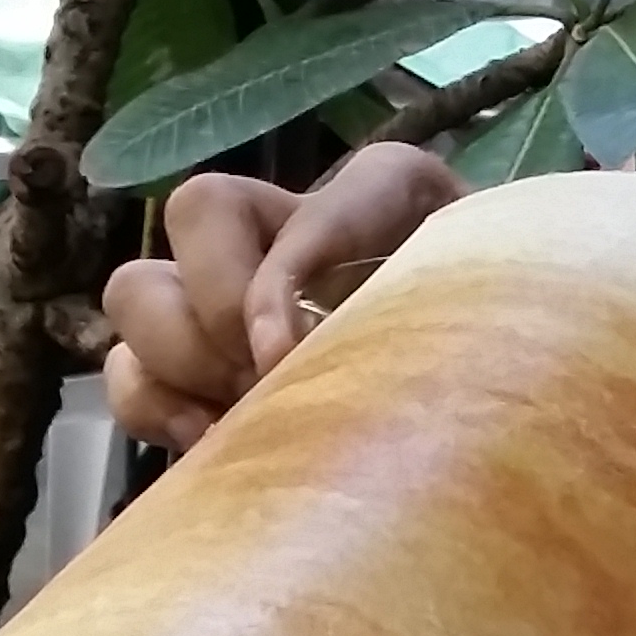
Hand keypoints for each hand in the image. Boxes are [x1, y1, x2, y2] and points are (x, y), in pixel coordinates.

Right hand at [99, 144, 471, 448]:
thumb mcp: (504, 330)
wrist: (484, 444)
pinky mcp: (195, 375)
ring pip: (141, 288)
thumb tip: (333, 357)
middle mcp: (293, 231)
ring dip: (178, 355)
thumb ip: (470, 315)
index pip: (342, 191)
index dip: (298, 264)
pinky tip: (209, 442)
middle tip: (263, 381)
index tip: (288, 352)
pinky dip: (154, 406)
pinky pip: (131, 373)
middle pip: (197, 211)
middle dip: (220, 301)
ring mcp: (230, 299)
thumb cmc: (498, 375)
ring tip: (236, 415)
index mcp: (390, 201)